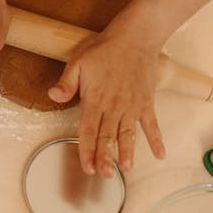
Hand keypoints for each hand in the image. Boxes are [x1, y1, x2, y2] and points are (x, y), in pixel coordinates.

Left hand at [46, 0, 212, 176]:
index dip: (86, 150)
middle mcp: (114, 107)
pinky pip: (152, 124)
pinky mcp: (146, 102)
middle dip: (105, 157)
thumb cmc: (104, 48)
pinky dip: (156, 139)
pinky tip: (159, 155)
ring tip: (126, 169)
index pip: (88, 131)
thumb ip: (66, 83)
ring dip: (127, 152)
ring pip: (128, 134)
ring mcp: (132, 106)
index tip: (87, 167)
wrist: (136, 36)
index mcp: (95, 100)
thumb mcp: (78, 62)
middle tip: (105, 175)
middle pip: (108, 137)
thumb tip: (52, 96)